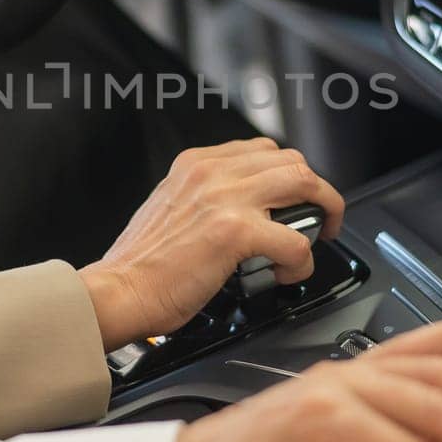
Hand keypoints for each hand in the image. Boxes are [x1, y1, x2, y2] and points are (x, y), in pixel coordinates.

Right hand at [79, 138, 343, 350]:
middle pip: (291, 161)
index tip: (295, 198)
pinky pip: (295, 240)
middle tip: (320, 218)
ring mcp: (226, 198)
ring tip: (317, 239)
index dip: (288, 175)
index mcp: (196, 164)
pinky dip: (301, 261)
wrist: (119, 291)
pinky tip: (285, 274)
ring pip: (303, 183)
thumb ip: (206, 199)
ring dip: (323, 212)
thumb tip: (245, 211)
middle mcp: (212, 172)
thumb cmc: (141, 265)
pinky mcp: (236, 231)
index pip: (262, 150)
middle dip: (317, 190)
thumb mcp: (170, 208)